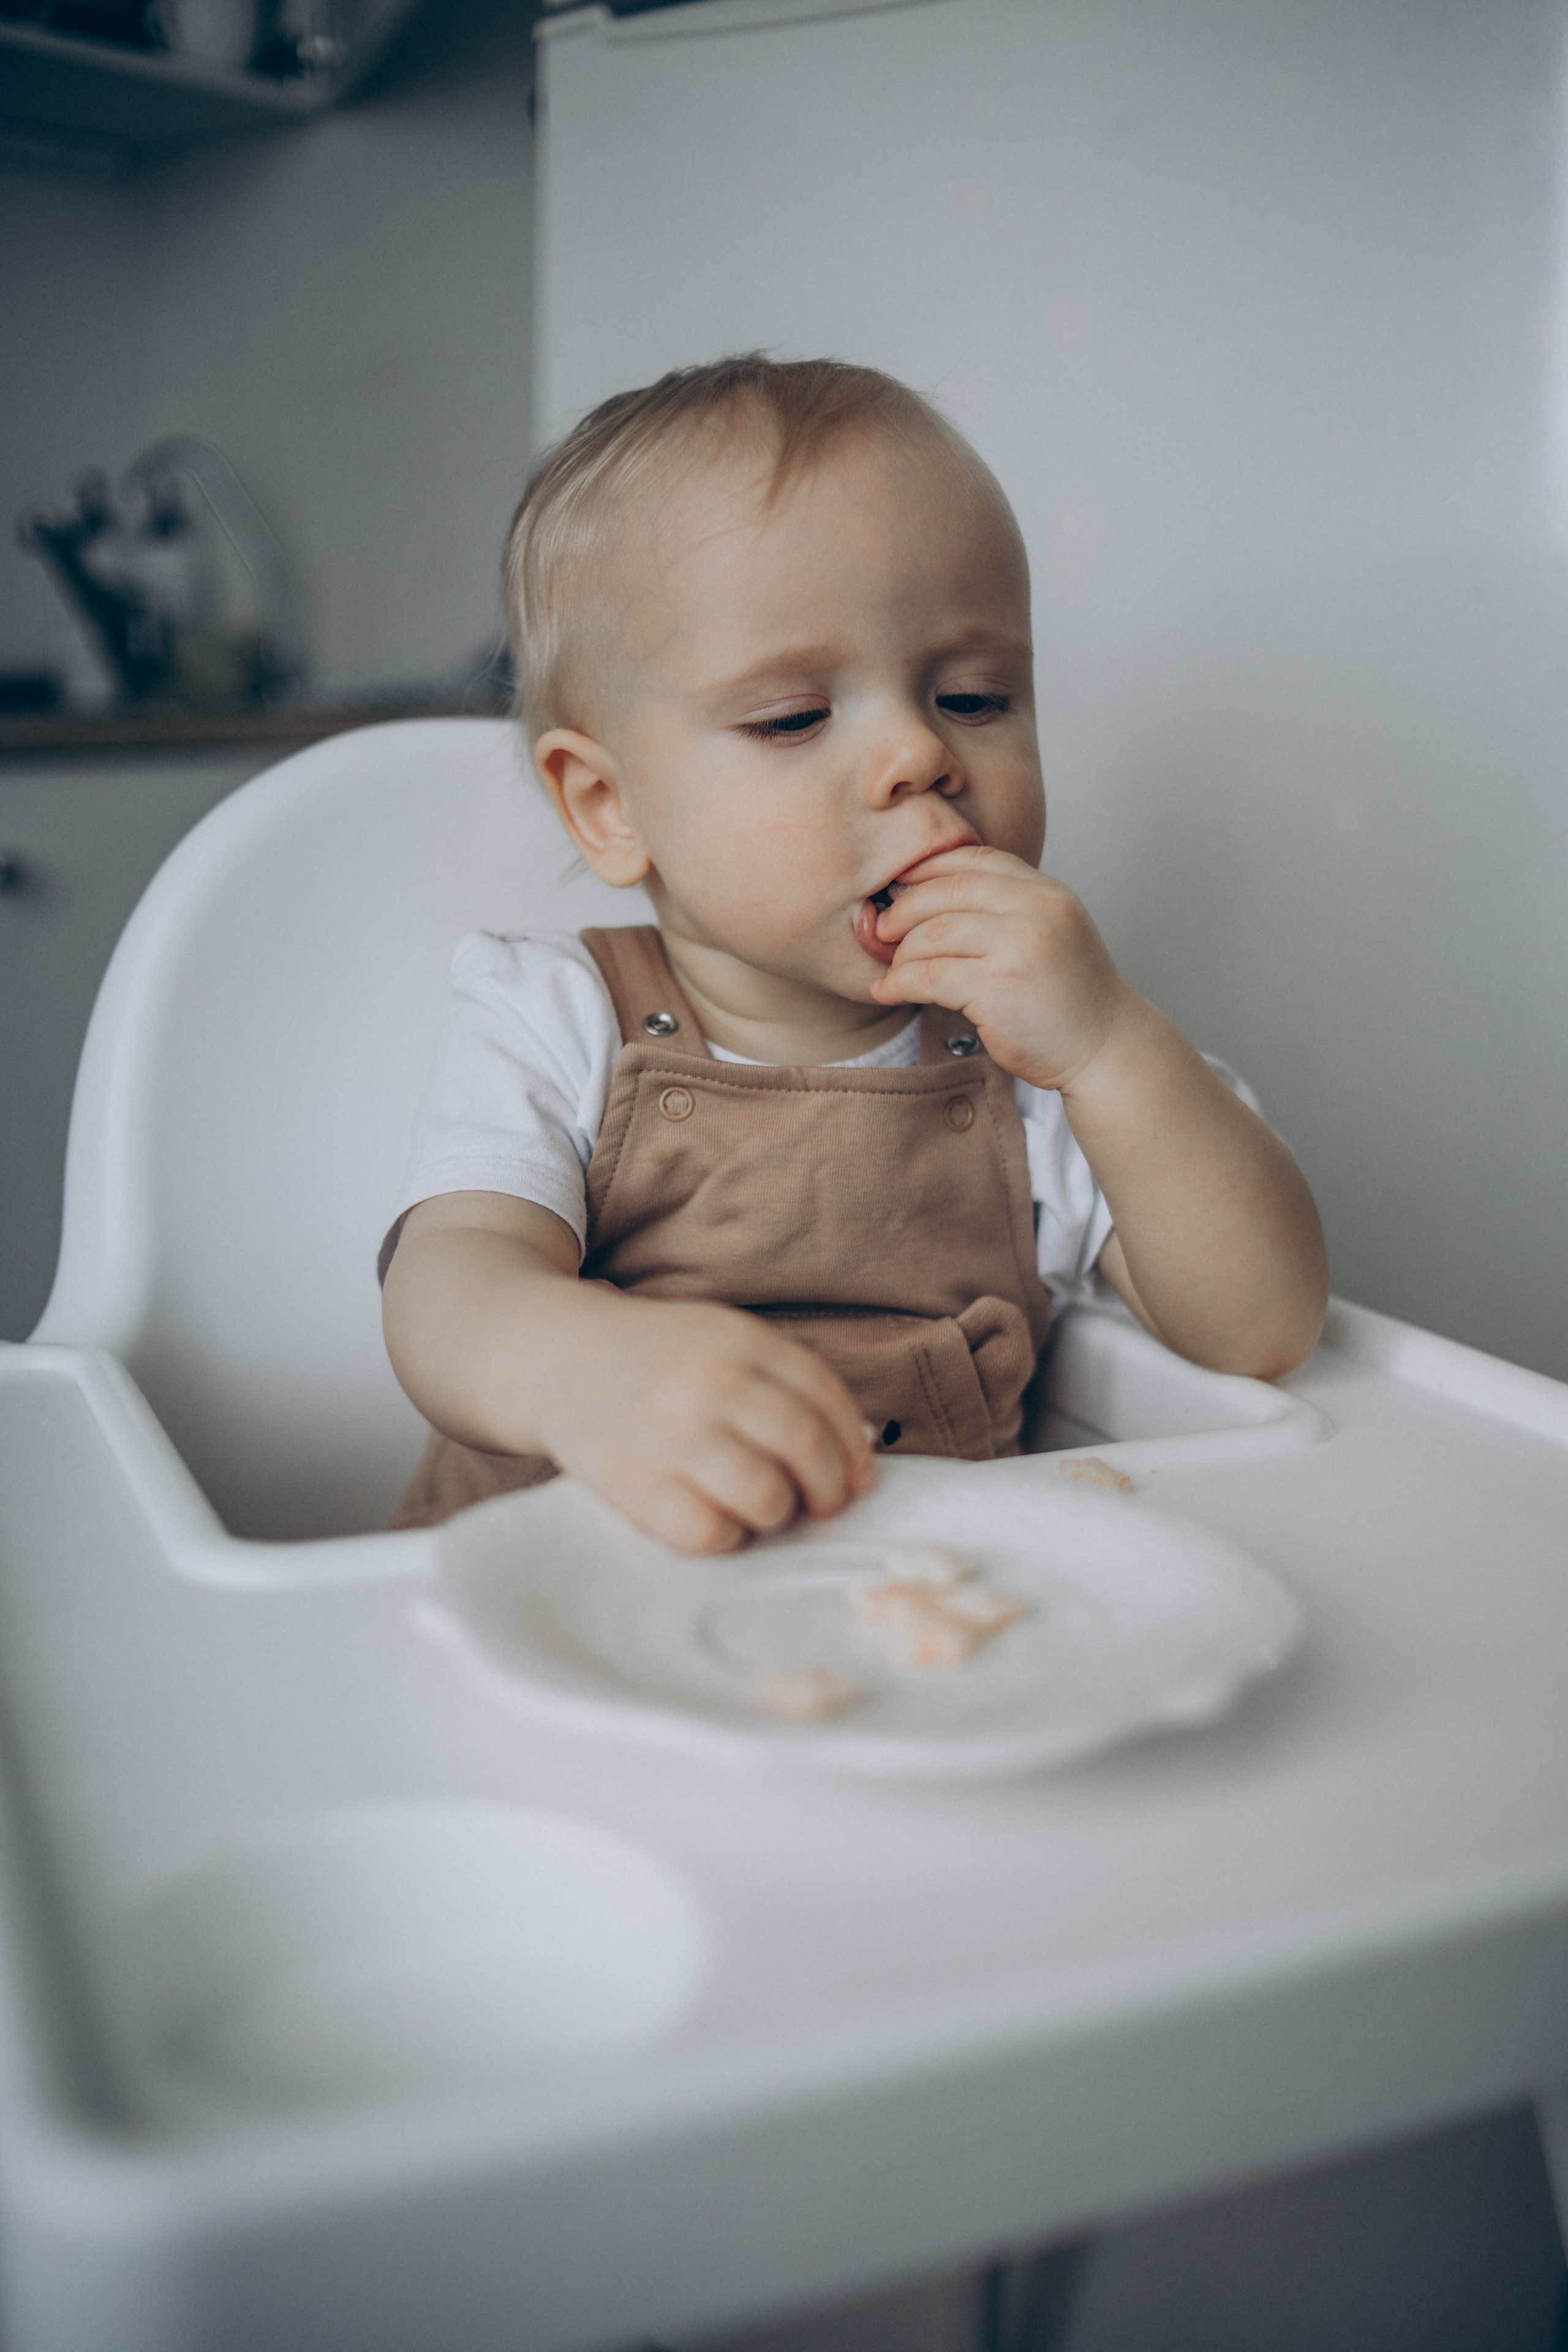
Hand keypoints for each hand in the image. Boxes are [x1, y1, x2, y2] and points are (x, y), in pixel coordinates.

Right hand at [537, 1293, 875, 1553]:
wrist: (555, 1358)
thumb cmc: (657, 1359)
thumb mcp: (723, 1340)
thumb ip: (787, 1381)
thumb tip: (860, 1453)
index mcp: (739, 1340)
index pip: (827, 1397)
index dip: (854, 1447)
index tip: (857, 1474)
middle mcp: (709, 1382)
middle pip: (806, 1447)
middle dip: (829, 1488)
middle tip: (822, 1503)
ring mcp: (671, 1433)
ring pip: (766, 1496)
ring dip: (779, 1513)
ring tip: (764, 1507)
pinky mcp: (635, 1484)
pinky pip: (710, 1533)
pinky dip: (727, 1537)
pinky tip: (716, 1518)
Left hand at [868, 844, 1136, 1092]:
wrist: (1107, 1049)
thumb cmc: (1071, 998)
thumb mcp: (1050, 932)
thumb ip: (1007, 909)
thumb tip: (929, 896)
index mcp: (1046, 892)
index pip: (975, 859)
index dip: (927, 869)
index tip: (899, 886)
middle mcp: (1036, 910)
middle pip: (946, 892)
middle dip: (904, 910)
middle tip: (883, 930)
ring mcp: (1019, 947)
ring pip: (932, 934)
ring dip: (901, 953)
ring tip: (893, 970)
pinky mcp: (998, 989)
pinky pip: (929, 976)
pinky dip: (900, 983)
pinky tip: (888, 991)